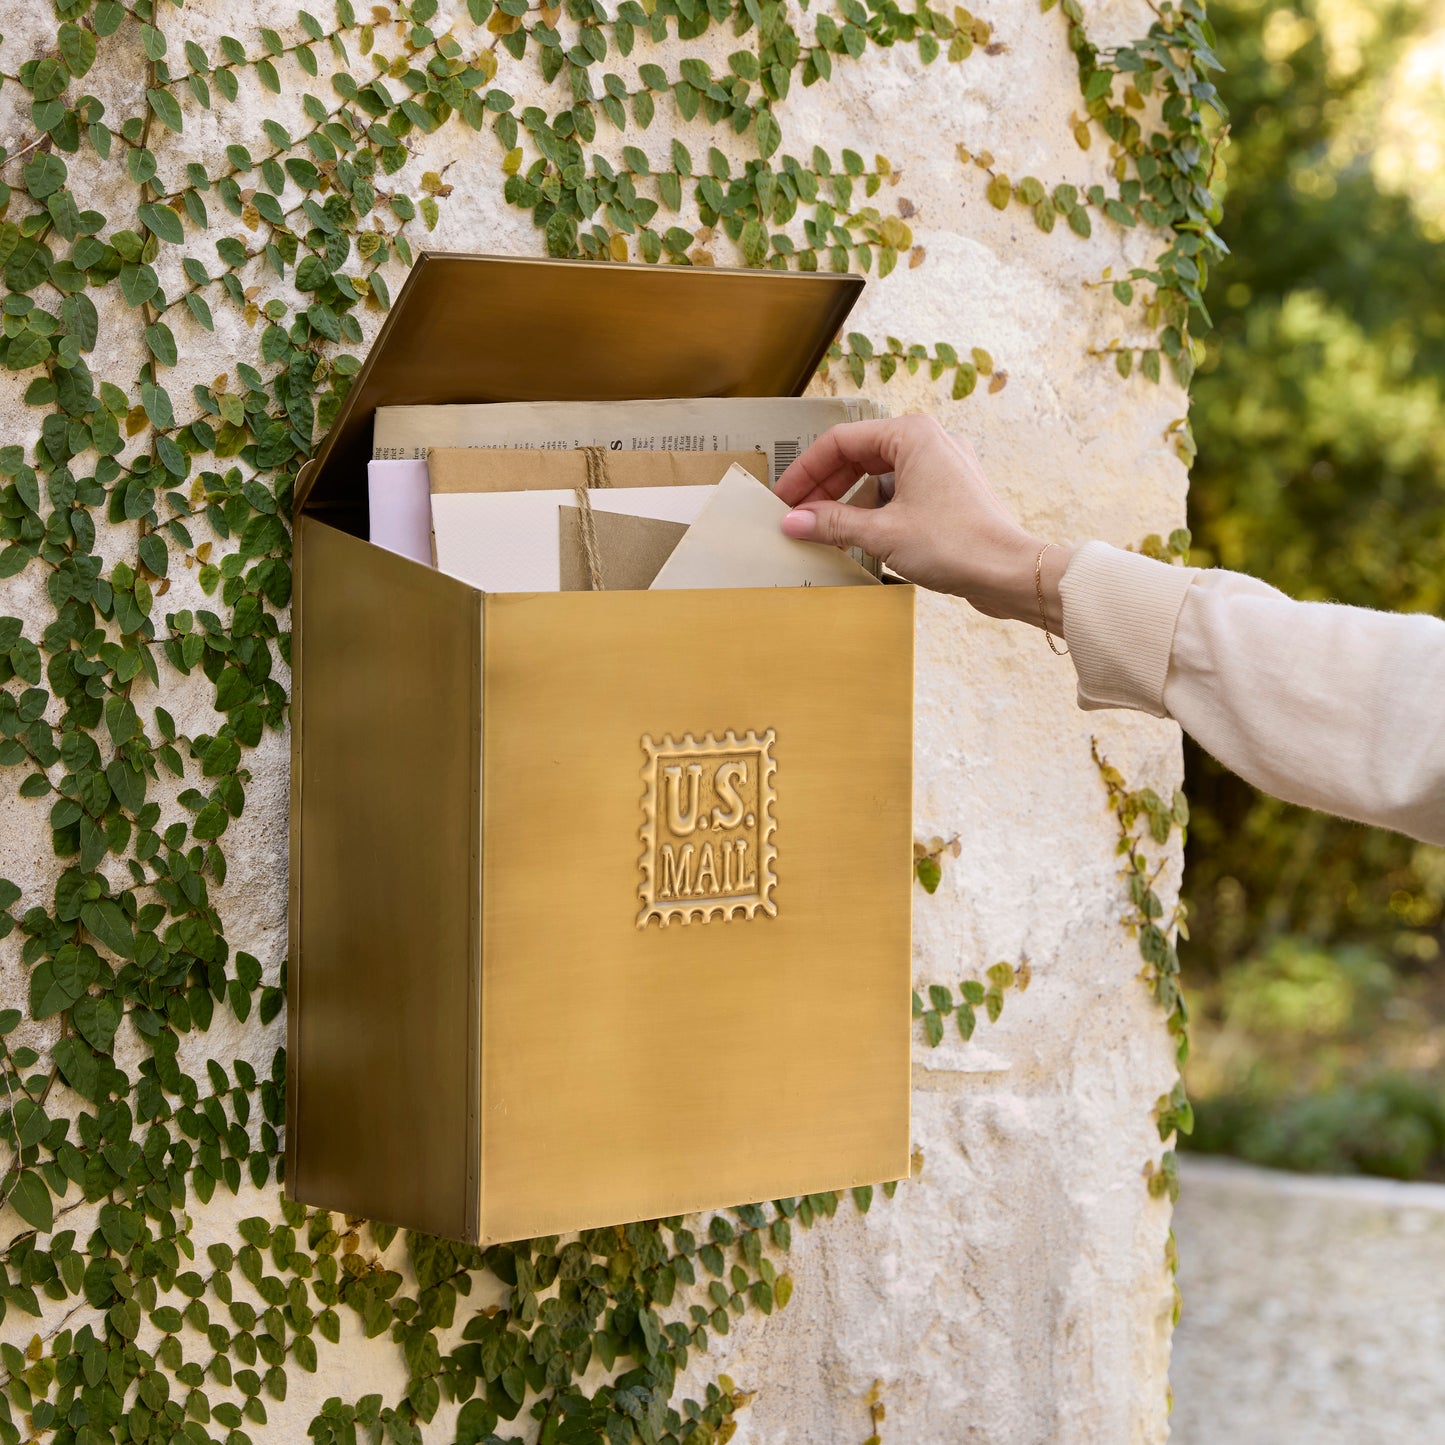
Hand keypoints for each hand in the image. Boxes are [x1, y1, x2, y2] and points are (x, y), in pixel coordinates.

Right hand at [776, 414, 1070, 631]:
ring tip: (822, 530)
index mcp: (911, 434)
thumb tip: (794, 521)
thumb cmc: (958, 543)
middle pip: (858, 456)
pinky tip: (856, 536)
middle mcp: (928, 441)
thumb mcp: (882, 533)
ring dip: (847, 501)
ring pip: (878, 476)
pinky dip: (873, 510)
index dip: (805, 470)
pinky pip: (898, 492)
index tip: (784, 497)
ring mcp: (941, 467)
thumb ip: (832, 523)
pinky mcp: (948, 493)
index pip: (840, 441)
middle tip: (797, 514)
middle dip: (824, 487)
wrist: (1009, 572)